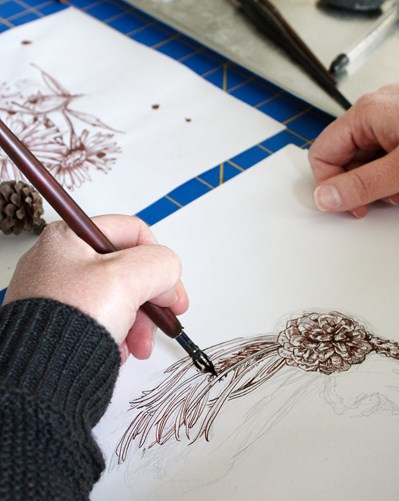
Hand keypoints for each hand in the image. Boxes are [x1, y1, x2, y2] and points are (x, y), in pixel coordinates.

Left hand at [4, 214, 187, 361]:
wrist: (38, 376)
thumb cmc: (67, 323)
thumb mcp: (127, 279)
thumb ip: (159, 264)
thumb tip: (169, 274)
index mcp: (70, 236)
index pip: (133, 233)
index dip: (159, 259)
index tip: (171, 290)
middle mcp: (62, 260)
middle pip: (127, 269)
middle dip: (151, 299)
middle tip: (164, 318)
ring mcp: (59, 290)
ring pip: (118, 297)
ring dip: (139, 322)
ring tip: (140, 346)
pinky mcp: (60, 318)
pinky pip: (102, 317)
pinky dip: (118, 332)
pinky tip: (118, 349)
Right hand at [309, 84, 398, 217]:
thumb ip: (362, 185)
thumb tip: (325, 198)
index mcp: (366, 113)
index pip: (321, 154)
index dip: (330, 184)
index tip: (348, 204)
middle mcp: (375, 111)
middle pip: (345, 159)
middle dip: (363, 185)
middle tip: (385, 196)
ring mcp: (392, 117)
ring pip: (368, 160)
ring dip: (382, 182)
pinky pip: (387, 154)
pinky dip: (394, 172)